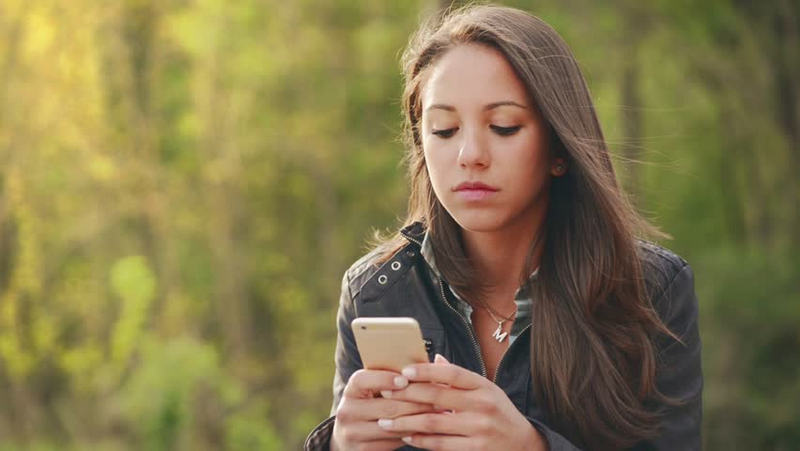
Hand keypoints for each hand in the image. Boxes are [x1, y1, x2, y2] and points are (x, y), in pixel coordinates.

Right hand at [330, 368, 436, 450]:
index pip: (363, 380)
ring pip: (393, 426)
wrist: (351, 435)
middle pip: (386, 406)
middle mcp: (347, 411)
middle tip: (439, 398)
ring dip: (419, 419)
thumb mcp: (376, 389)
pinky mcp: (363, 450)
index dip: (384, 379)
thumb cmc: (372, 403)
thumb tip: (433, 361)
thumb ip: (397, 376)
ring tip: (439, 414)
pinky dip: (413, 434)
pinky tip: (427, 428)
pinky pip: (394, 441)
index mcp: (351, 390)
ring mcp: (353, 433)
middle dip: (416, 402)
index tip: (405, 379)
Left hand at [376, 354, 545, 450]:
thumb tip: (434, 359)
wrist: (523, 443)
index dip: (427, 371)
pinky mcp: (476, 449)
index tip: (404, 371)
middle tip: (386, 393)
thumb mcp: (485, 389)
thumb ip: (458, 378)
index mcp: (483, 386)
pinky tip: (405, 436)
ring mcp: (479, 429)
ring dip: (406, 422)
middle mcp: (483, 405)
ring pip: (434, 423)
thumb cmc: (498, 412)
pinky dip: (420, 440)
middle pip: (438, 397)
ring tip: (386, 420)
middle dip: (407, 395)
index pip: (452, 373)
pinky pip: (440, 444)